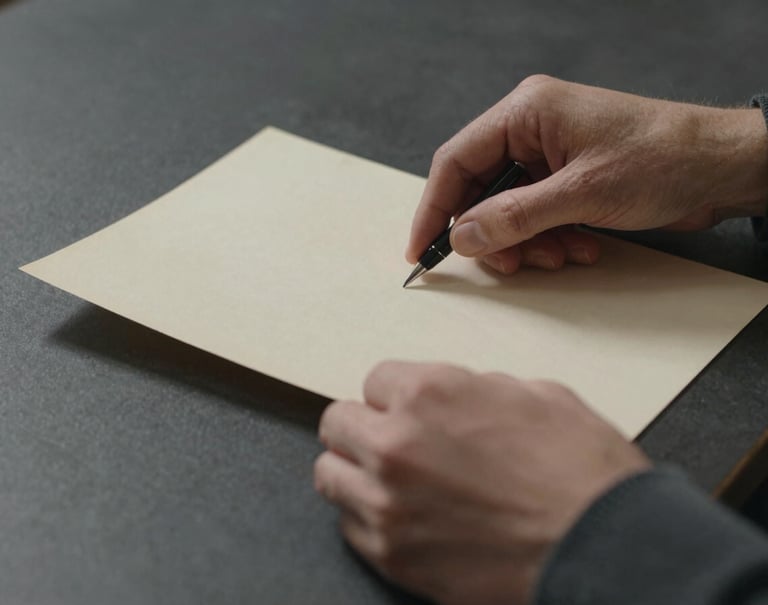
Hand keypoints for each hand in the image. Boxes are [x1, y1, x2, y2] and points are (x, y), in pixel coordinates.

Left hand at [314, 361, 650, 604]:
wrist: (605, 548)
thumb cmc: (581, 471)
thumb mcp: (537, 395)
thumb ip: (477, 389)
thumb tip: (458, 397)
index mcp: (429, 393)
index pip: (374, 379)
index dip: (398, 395)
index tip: (409, 409)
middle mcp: (396, 443)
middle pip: (338, 423)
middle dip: (365, 427)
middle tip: (390, 440)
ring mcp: (387, 503)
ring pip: (330, 474)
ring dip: (355, 471)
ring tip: (387, 479)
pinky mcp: (392, 554)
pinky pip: (350, 526)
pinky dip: (369, 519)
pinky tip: (404, 518)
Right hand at [407, 76, 767, 273]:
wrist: (721, 167)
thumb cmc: (661, 160)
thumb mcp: (581, 193)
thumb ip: (514, 216)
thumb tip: (461, 235)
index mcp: (526, 112)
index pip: (456, 161)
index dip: (434, 208)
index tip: (421, 249)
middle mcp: (532, 130)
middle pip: (480, 190)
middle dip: (493, 233)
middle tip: (509, 263)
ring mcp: (550, 155)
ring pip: (507, 210)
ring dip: (527, 242)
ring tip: (561, 255)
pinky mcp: (567, 179)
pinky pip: (535, 216)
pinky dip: (549, 239)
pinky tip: (579, 248)